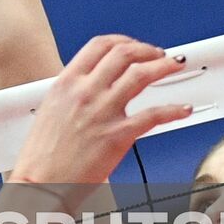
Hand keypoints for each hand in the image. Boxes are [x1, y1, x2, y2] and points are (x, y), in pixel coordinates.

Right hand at [9, 36, 191, 185]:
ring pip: (141, 75)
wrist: (40, 183)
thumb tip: (93, 85)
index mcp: (67, 83)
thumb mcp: (51, 109)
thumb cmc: (43, 154)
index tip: (134, 46)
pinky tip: (183, 109)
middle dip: (147, 50)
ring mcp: (103, 112)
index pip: (100, 45)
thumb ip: (73, 93)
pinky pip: (154, 116)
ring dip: (164, 66)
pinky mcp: (118, 136)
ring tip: (175, 65)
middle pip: (124, 54)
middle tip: (159, 55)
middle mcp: (85, 92)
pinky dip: (174, 110)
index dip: (123, 40)